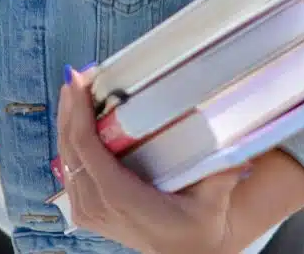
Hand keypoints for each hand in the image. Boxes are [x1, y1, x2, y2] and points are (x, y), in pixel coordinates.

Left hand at [57, 65, 250, 253]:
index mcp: (120, 198)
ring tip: (75, 90)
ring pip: (65, 158)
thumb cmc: (198, 228)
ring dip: (67, 122)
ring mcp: (88, 211)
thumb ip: (222, 174)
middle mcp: (97, 206)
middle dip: (70, 108)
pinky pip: (70, 170)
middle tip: (77, 76)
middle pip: (70, 148)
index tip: (79, 82)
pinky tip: (76, 120)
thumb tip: (238, 147)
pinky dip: (71, 142)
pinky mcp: (87, 211)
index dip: (78, 112)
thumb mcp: (213, 201)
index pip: (86, 148)